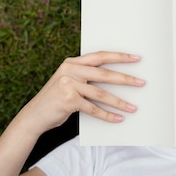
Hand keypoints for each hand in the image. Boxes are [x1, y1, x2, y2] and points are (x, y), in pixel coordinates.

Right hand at [17, 51, 144, 133]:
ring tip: (133, 108)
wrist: (34, 116)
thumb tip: (114, 79)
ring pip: (101, 93)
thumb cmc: (56, 100)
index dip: (119, 56)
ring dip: (119, 102)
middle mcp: (70, 70)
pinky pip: (93, 108)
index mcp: (72, 63)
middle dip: (125, 79)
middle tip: (142, 82)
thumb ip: (85, 77)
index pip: (100, 56)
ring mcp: (68, 84)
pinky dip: (107, 115)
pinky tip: (118, 119)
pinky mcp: (68, 100)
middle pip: (104, 73)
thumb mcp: (69, 83)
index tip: (136, 57)